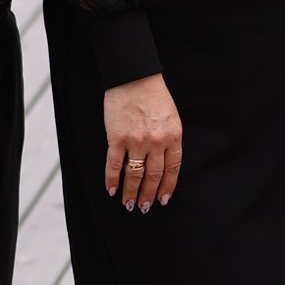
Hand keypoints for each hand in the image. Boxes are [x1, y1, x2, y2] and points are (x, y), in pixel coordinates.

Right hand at [103, 76, 181, 212]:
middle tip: (144, 207)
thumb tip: (163, 162)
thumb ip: (169, 139)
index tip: (162, 199)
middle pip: (153, 176)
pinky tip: (111, 190)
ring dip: (131, 192)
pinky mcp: (117, 138)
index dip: (167, 187)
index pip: (172, 169)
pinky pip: (114, 164)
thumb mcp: (171, 117)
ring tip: (129, 204)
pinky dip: (111, 180)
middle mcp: (156, 142)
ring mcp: (136, 141)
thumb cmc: (154, 95)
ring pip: (134, 175)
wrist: (134, 77)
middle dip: (148, 195)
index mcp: (173, 136)